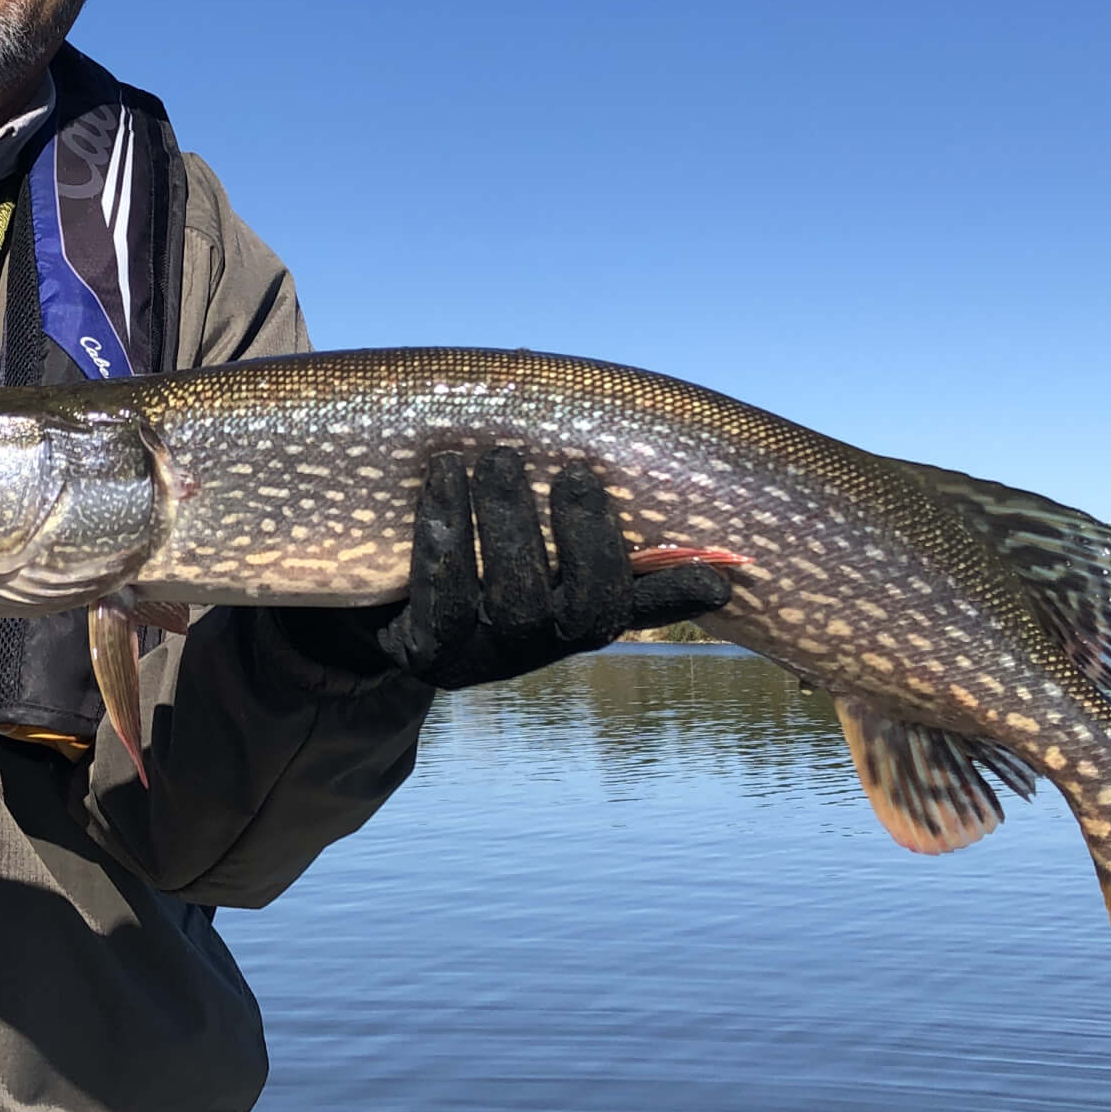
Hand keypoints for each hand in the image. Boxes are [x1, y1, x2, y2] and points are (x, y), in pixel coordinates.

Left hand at [278, 448, 733, 690]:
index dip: (677, 595)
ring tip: (496, 458)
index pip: (638, 608)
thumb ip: (585, 519)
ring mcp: (487, 653)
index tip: (720, 577)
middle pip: (578, 600)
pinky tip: (441, 481)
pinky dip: (444, 530)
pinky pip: (442, 591)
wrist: (390, 612)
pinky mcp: (429, 650)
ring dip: (507, 518)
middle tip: (567, 469)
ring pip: (513, 593)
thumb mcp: (538, 546)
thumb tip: (650, 473)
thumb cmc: (483, 560)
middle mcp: (543, 643)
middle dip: (579, 532)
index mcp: (580, 617)